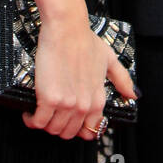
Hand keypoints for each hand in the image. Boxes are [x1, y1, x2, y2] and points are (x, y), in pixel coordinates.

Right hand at [23, 15, 137, 140]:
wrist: (67, 28)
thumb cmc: (84, 39)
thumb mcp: (108, 59)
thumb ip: (122, 79)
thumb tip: (133, 94)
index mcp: (98, 99)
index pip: (90, 131)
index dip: (78, 130)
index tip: (68, 123)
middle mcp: (84, 105)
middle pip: (68, 133)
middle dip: (58, 127)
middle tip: (51, 116)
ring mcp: (67, 104)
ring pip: (52, 130)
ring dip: (44, 124)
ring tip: (39, 113)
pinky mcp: (49, 98)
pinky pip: (38, 122)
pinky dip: (31, 120)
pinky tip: (29, 113)